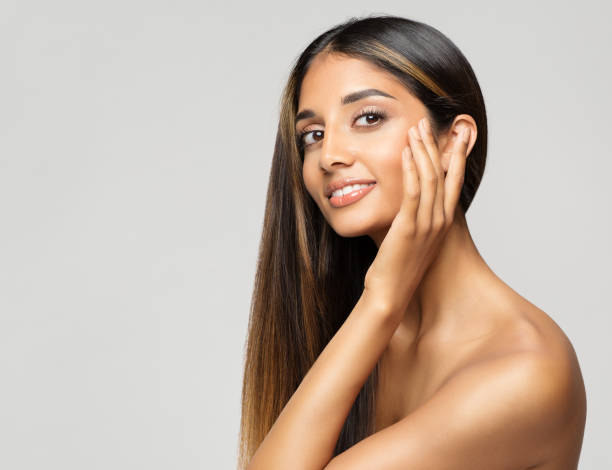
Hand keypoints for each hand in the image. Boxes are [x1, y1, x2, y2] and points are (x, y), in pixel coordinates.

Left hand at [363, 117, 471, 318]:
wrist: (391, 292)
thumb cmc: (398, 266)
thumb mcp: (413, 237)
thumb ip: (415, 217)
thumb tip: (408, 200)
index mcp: (443, 222)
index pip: (454, 182)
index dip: (455, 155)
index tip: (455, 134)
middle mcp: (440, 220)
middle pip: (443, 174)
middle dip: (436, 145)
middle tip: (427, 122)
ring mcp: (427, 224)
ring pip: (430, 178)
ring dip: (422, 150)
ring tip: (415, 129)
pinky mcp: (409, 226)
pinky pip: (413, 191)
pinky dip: (411, 168)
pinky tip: (405, 152)